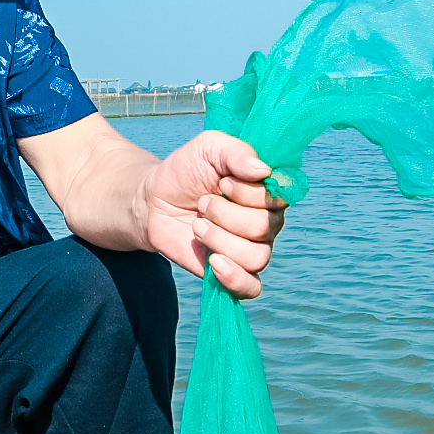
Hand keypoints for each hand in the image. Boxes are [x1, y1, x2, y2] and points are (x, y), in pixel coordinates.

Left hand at [143, 130, 289, 298]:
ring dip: (220, 239)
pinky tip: (214, 262)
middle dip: (225, 214)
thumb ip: (237, 151)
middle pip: (264, 227)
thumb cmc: (185, 171)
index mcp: (267, 191)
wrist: (154, 201)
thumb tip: (264, 172)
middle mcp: (267, 222)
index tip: (223, 181)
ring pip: (256, 256)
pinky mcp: (233, 272)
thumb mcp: (208, 147)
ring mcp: (252, 248)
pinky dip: (235, 277)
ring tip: (198, 225)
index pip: (280, 197)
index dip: (249, 192)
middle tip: (203, 203)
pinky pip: (251, 287)